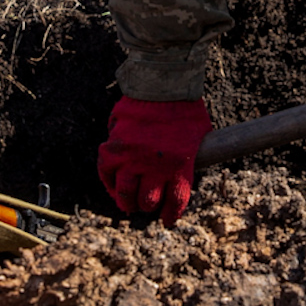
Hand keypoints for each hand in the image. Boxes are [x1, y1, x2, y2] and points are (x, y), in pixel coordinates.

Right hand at [97, 96, 211, 223]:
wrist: (164, 84)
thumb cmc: (185, 109)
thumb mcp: (199, 137)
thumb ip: (188, 159)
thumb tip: (181, 176)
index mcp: (180, 166)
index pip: (175, 202)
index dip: (170, 215)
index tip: (167, 220)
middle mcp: (156, 166)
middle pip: (148, 202)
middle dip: (148, 206)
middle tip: (146, 205)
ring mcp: (133, 157)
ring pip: (125, 193)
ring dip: (127, 201)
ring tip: (128, 203)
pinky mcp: (115, 147)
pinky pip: (106, 172)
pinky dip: (108, 182)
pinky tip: (113, 185)